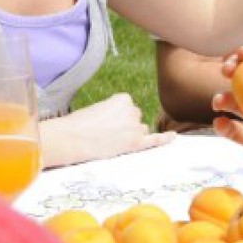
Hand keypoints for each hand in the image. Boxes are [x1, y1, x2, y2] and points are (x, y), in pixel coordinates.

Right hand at [40, 93, 174, 166]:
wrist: (68, 139)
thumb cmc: (78, 125)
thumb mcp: (98, 109)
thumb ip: (116, 112)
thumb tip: (126, 124)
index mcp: (124, 98)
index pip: (128, 108)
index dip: (115, 117)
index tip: (102, 121)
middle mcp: (133, 110)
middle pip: (136, 119)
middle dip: (124, 126)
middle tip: (102, 133)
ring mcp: (135, 127)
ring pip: (140, 131)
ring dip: (130, 136)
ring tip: (109, 141)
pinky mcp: (134, 143)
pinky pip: (154, 140)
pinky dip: (164, 139)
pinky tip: (174, 136)